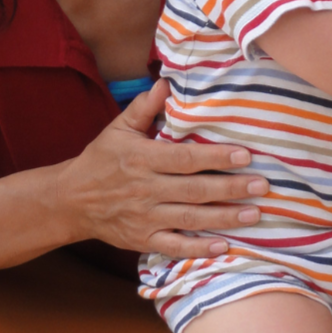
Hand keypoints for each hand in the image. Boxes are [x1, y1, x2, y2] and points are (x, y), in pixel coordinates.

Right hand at [54, 80, 263, 258]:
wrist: (69, 201)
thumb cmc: (100, 160)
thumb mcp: (117, 129)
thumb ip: (143, 108)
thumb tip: (166, 84)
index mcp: (141, 159)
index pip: (185, 159)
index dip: (215, 158)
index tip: (245, 155)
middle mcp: (144, 189)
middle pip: (194, 190)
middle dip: (231, 188)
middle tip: (262, 185)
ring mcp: (144, 217)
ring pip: (189, 218)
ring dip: (224, 218)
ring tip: (254, 213)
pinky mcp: (142, 239)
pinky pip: (174, 246)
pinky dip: (198, 248)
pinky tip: (223, 245)